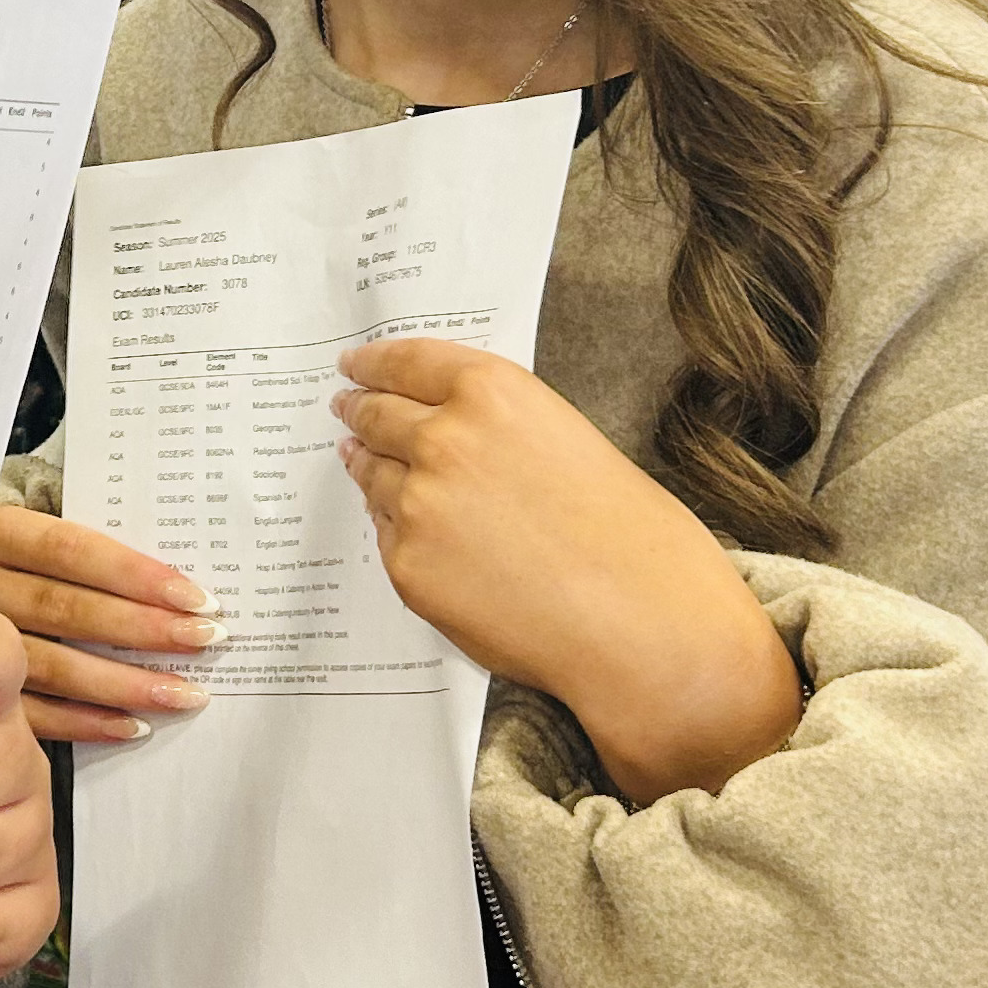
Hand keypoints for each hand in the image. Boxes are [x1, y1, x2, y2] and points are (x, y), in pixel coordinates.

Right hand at [0, 501, 222, 742]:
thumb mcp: (10, 530)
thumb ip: (66, 550)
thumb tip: (162, 580)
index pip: (67, 549)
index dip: (133, 573)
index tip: (194, 596)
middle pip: (64, 607)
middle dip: (142, 628)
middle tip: (206, 641)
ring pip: (49, 665)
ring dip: (122, 682)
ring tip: (183, 694)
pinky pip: (26, 713)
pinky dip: (82, 722)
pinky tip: (131, 727)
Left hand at [332, 340, 801, 804]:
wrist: (640, 624)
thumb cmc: (633, 536)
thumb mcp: (570, 441)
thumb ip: (502, 429)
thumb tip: (458, 435)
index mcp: (491, 392)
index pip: (407, 363)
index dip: (374, 363)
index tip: (354, 364)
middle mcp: (442, 440)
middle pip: (377, 415)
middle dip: (359, 410)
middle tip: (347, 406)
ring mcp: (418, 505)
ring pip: (374, 477)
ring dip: (367, 467)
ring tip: (359, 461)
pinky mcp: (408, 568)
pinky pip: (390, 538)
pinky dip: (399, 530)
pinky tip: (416, 535)